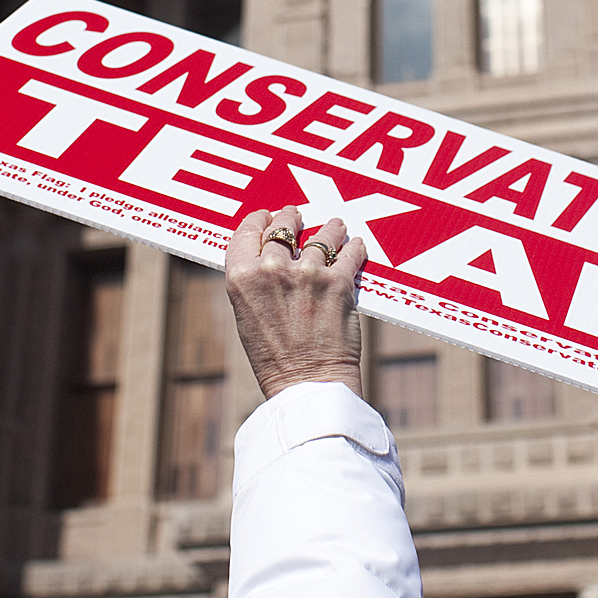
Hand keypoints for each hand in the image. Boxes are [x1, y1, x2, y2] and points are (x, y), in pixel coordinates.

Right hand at [225, 206, 367, 399]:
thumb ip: (255, 283)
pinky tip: (356, 245)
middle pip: (282, 227)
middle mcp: (272, 270)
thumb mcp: (248, 316)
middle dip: (290, 217)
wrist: (306, 383)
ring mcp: (308, 273)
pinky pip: (350, 252)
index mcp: (241, 278)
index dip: (258, 220)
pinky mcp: (338, 282)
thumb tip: (267, 258)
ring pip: (321, 235)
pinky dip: (354, 247)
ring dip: (329, 229)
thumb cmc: (274, 358)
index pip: (247, 233)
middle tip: (295, 215)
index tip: (266, 216)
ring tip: (335, 226)